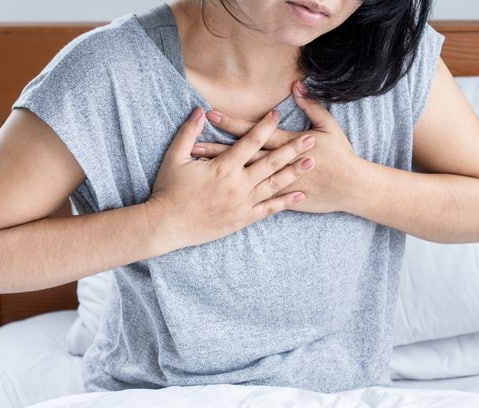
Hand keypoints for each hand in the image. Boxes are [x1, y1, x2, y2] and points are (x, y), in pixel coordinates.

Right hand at [146, 107, 315, 249]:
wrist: (167, 225)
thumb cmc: (168, 190)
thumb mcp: (174, 158)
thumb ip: (188, 133)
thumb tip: (199, 111)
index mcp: (223, 167)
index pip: (250, 141)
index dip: (264, 126)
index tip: (278, 114)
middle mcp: (238, 185)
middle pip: (270, 163)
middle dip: (292, 149)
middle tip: (310, 139)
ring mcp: (242, 203)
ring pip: (274, 185)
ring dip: (293, 173)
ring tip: (311, 163)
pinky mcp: (242, 219)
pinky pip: (268, 210)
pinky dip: (284, 203)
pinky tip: (299, 196)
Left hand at [193, 82, 361, 213]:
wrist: (352, 189)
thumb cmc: (341, 156)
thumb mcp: (330, 127)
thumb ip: (312, 105)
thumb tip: (297, 86)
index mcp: (289, 143)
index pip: (254, 132)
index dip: (232, 123)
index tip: (211, 115)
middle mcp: (279, 164)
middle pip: (242, 155)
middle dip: (217, 149)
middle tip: (193, 145)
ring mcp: (279, 184)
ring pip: (244, 177)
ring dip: (222, 172)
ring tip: (199, 169)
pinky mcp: (282, 200)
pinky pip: (256, 199)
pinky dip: (238, 195)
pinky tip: (220, 193)